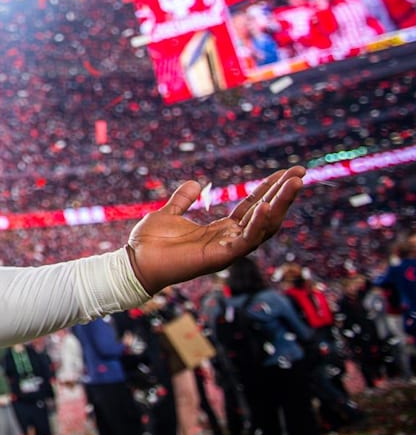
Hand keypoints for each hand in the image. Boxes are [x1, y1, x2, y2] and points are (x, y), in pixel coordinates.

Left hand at [126, 166, 305, 293]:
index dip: (269, 189)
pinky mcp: (220, 258)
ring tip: (294, 184)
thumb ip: (183, 199)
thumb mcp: (169, 213)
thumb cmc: (150, 243)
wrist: (134, 262)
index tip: (286, 172)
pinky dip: (257, 224)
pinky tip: (266, 207)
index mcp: (220, 230)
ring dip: (280, 205)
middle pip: (265, 215)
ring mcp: (227, 249)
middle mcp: (229, 240)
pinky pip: (245, 241)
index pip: (253, 206)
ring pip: (263, 227)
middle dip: (283, 194)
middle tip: (300, 173)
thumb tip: (197, 183)